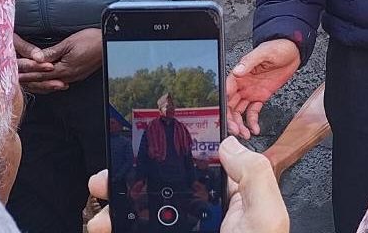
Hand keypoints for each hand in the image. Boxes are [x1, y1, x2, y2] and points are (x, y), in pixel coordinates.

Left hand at [19, 28, 102, 92]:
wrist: (109, 43)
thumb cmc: (91, 40)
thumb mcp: (69, 43)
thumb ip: (51, 52)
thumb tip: (36, 59)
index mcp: (63, 68)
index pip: (39, 74)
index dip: (26, 75)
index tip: (13, 75)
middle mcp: (67, 76)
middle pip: (43, 82)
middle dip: (28, 81)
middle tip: (15, 82)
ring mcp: (73, 77)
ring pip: (50, 84)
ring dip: (37, 84)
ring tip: (26, 83)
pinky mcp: (78, 74)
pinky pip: (58, 82)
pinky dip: (48, 83)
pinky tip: (45, 82)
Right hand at [87, 138, 288, 232]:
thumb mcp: (265, 215)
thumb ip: (253, 174)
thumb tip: (228, 144)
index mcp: (228, 199)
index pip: (196, 169)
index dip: (169, 157)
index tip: (141, 148)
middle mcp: (202, 216)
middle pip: (160, 191)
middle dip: (130, 183)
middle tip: (106, 180)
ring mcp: (183, 232)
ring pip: (143, 216)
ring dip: (117, 211)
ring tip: (101, 216)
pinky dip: (117, 230)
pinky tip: (106, 229)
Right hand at [226, 39, 300, 138]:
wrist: (293, 52)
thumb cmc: (277, 48)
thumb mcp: (264, 52)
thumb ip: (250, 61)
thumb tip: (238, 70)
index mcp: (239, 74)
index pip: (226, 90)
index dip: (224, 103)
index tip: (223, 115)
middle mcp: (242, 84)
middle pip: (230, 105)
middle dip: (231, 119)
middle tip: (235, 130)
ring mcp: (251, 92)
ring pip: (240, 111)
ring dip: (240, 124)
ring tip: (244, 134)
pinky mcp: (260, 97)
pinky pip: (253, 112)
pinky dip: (252, 122)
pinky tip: (254, 129)